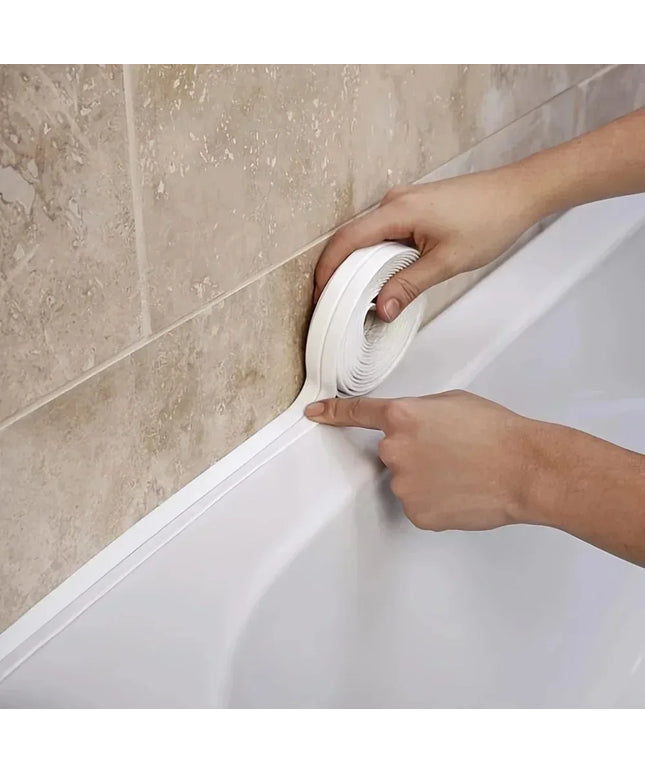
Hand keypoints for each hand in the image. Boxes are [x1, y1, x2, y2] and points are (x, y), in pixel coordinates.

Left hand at [305, 390, 546, 530]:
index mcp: (401, 416)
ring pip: (407, 480)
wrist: (524, 468)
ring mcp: (403, 485)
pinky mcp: (416, 513)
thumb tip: (410, 427)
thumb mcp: (451, 403)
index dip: (333, 412)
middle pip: (392, 452)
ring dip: (427, 477)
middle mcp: (394, 450)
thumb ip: (418, 412)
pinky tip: (460, 492)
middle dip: (415, 452)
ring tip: (462, 472)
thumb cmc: (496, 432)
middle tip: (451, 452)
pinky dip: (436, 500)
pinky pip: (419, 505)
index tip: (315, 413)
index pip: (357, 413)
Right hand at [314, 167, 539, 320]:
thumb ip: (408, 286)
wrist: (519, 193)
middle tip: (337, 304)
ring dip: (361, 265)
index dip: (328, 269)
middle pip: (352, 238)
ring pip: (368, 237)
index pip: (347, 240)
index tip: (320, 295)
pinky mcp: (414, 207)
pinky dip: (378, 255)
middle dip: (340, 271)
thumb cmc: (489, 220)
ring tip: (359, 296)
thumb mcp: (446, 262)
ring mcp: (404, 202)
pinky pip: (384, 233)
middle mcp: (394, 201)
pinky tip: (385, 277)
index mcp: (397, 211)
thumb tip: (380, 309)